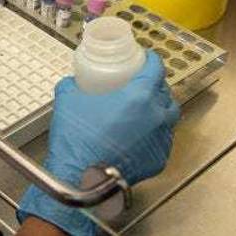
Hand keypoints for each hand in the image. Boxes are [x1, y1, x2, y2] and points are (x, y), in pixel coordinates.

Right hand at [18, 51, 180, 235]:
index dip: (151, 60)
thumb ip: (72, 86)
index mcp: (139, 97)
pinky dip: (152, 136)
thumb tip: (73, 83)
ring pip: (168, 120)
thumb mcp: (67, 100)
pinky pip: (161, 142)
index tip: (146, 58)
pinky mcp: (158, 160)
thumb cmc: (77, 138)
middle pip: (166, 95)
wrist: (80, 178)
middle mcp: (156, 117)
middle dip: (156, 88)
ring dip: (157, 113)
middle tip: (141, 86)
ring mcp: (160, 140)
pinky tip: (137, 137)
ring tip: (141, 113)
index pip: (156, 70)